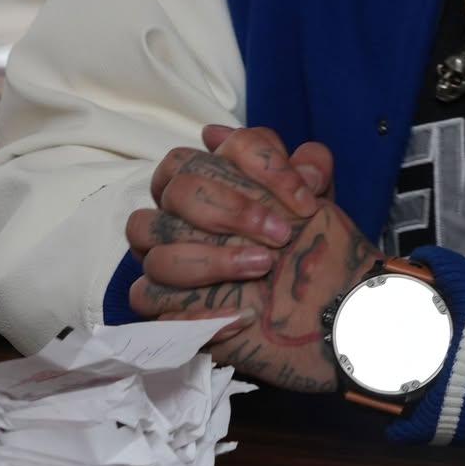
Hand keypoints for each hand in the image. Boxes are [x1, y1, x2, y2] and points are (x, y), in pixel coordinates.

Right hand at [125, 125, 332, 294]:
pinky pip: (149, 298)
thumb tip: (304, 167)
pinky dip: (193, 310)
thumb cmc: (301, 245)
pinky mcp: (160, 304)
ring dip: (213, 259)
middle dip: (233, 210)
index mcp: (204, 177)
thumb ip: (312, 174)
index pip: (216, 150)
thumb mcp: (315, 206)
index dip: (262, 167)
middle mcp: (174, 212)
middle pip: (179, 190)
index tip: (305, 198)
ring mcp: (162, 257)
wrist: (311, 309)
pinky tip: (239, 315)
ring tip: (261, 267)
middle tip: (280, 234)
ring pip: (156, 246)